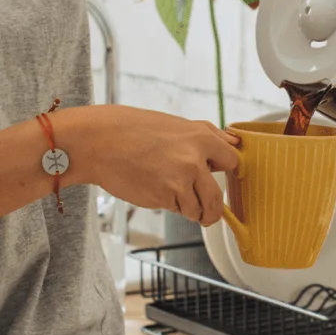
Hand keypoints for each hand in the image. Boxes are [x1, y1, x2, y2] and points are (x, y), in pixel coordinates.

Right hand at [58, 104, 240, 226]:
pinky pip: (178, 211)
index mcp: (202, 136)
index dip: (226, 173)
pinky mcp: (165, 196)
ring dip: (187, 208)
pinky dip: (170, 206)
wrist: (100, 141)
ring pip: (198, 209)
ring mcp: (181, 179)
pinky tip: (154, 189)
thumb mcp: (177, 124)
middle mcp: (196, 157)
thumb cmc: (134, 130)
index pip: (233, 162)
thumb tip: (235, 144)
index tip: (221, 179)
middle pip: (218, 197)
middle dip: (211, 208)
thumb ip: (208, 136)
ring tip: (167, 191)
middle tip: (203, 209)